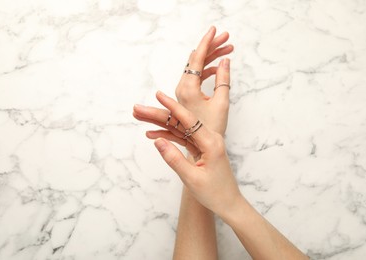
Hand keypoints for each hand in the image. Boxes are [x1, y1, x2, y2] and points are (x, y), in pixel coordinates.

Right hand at [133, 91, 241, 218]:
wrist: (228, 203)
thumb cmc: (214, 193)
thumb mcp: (192, 178)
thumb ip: (174, 159)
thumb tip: (157, 141)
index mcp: (211, 143)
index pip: (188, 119)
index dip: (172, 106)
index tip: (158, 94)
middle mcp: (209, 138)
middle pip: (180, 122)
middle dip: (158, 114)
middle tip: (137, 109)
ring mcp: (204, 143)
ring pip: (179, 128)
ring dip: (160, 123)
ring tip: (140, 117)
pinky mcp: (200, 148)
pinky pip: (182, 138)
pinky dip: (167, 136)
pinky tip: (152, 133)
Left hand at [176, 26, 232, 134]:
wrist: (200, 147)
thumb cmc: (210, 128)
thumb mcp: (221, 103)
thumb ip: (223, 80)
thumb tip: (225, 61)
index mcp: (188, 88)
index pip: (197, 59)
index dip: (206, 42)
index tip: (213, 30)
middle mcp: (182, 88)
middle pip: (196, 61)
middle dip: (212, 47)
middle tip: (226, 38)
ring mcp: (183, 92)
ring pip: (196, 68)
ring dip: (211, 58)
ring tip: (228, 49)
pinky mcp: (187, 96)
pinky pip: (196, 77)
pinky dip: (207, 69)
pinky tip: (218, 67)